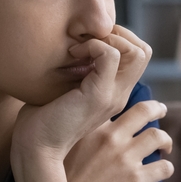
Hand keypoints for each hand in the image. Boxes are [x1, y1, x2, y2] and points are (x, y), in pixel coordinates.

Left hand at [12, 25, 152, 162]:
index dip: (117, 39)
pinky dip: (92, 45)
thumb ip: (76, 72)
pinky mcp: (99, 95)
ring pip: (138, 52)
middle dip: (118, 34)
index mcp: (113, 93)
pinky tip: (72, 54)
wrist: (36, 147)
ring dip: (109, 38)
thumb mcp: (64, 90)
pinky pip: (111, 55)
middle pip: (144, 51)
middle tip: (88, 40)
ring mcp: (113, 95)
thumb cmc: (41, 119)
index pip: (136, 56)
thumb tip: (70, 47)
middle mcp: (119, 94)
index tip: (86, 43)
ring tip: (81, 47)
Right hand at [65, 100, 174, 181]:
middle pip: (144, 110)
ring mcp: (125, 158)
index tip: (127, 105)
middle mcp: (110, 138)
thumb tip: (88, 124)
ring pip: (158, 136)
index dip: (122, 100)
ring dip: (165, 140)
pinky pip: (164, 168)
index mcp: (92, 127)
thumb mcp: (63, 147)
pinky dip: (167, 168)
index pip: (114, 102)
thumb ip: (78, 132)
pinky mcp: (136, 181)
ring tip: (165, 146)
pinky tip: (163, 171)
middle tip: (160, 110)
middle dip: (156, 108)